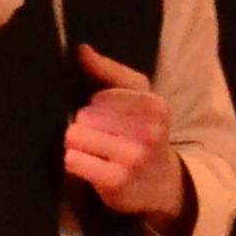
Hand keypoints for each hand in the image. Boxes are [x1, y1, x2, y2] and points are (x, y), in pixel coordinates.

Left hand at [63, 44, 191, 224]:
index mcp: (156, 106)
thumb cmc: (145, 135)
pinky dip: (75, 162)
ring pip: (75, 135)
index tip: (112, 118)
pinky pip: (72, 160)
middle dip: (87, 126)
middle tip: (103, 138)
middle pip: (84, 115)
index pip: (99, 96)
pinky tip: (91, 167)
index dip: (97, 106)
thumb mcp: (140, 99)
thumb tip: (82, 49)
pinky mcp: (116, 181)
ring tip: (95, 152)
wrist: (163, 186)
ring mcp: (133, 158)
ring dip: (78, 144)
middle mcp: (149, 131)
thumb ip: (110, 72)